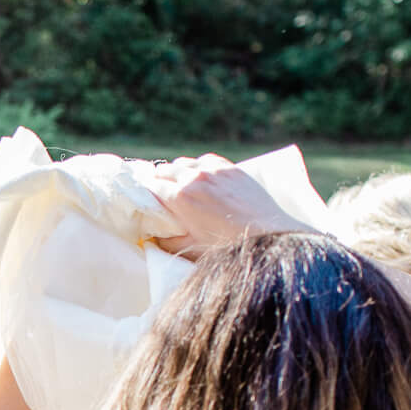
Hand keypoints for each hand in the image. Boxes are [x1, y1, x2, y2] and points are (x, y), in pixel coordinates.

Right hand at [148, 155, 309, 258]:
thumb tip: (153, 236)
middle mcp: (194, 177)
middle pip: (165, 170)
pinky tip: (201, 176)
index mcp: (180, 198)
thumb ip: (167, 241)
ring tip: (179, 184)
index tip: (142, 198)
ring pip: (185, 162)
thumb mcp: (190, 250)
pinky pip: (206, 160)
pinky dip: (199, 166)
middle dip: (158, 180)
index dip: (144, 192)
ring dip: (178, 172)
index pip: (151, 186)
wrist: (267, 237)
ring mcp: (214, 170)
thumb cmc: (227, 247)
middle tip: (159, 192)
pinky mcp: (232, 169)